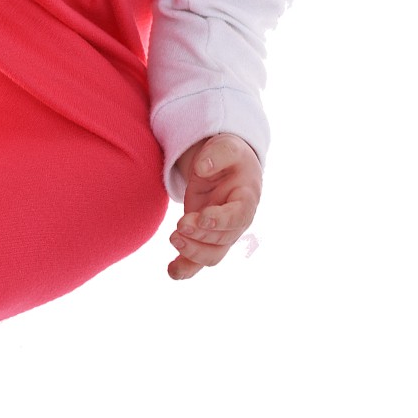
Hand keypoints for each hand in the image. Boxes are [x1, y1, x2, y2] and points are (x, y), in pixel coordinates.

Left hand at [168, 133, 262, 279]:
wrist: (227, 167)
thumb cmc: (229, 157)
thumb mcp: (227, 146)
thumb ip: (217, 154)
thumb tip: (202, 168)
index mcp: (246, 199)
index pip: (238, 216)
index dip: (221, 220)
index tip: (203, 217)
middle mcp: (236, 222)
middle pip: (222, 239)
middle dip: (200, 234)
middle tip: (180, 224)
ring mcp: (221, 234)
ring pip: (212, 255)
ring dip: (192, 252)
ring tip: (173, 238)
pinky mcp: (205, 239)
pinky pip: (198, 262)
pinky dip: (185, 268)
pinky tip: (171, 270)